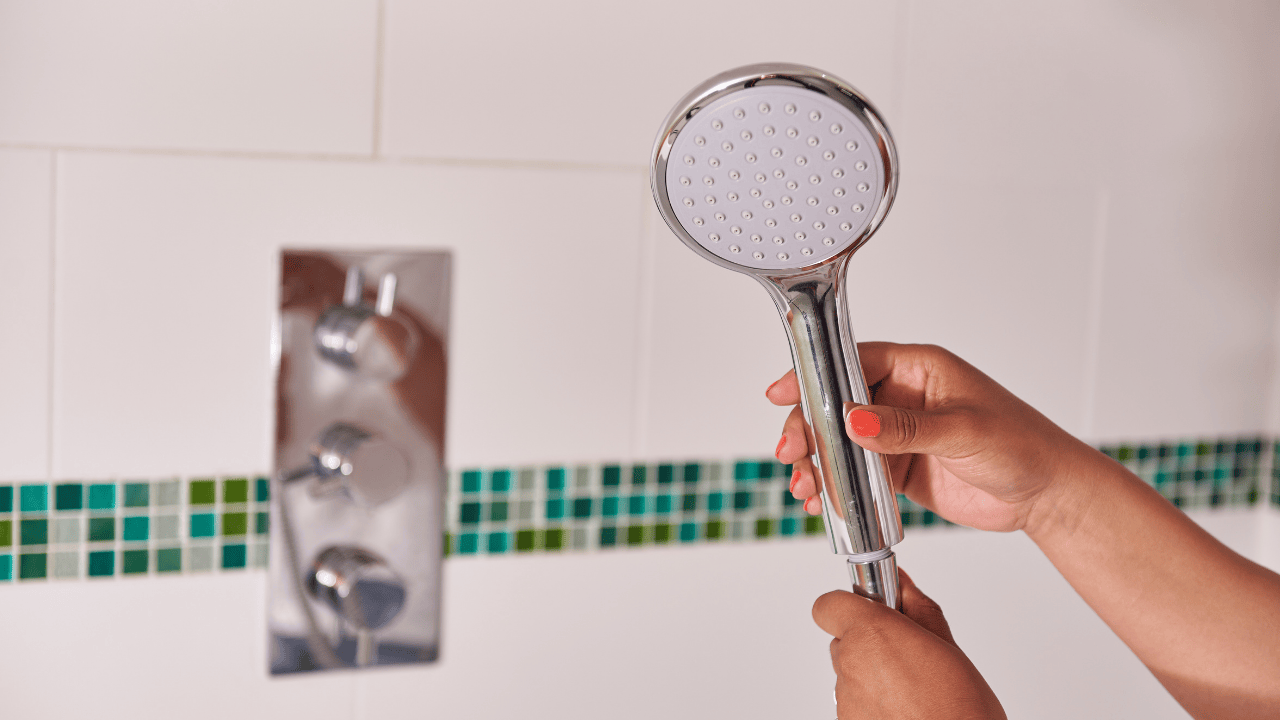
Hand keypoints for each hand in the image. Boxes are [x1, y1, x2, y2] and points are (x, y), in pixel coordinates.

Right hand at [768, 342, 1093, 533]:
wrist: (1046, 496)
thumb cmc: (1022, 446)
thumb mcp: (963, 431)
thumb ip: (906, 427)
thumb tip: (854, 419)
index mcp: (918, 369)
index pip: (852, 362)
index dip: (813, 375)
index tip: (782, 392)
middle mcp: (902, 397)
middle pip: (836, 403)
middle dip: (808, 428)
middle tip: (791, 452)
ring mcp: (897, 434)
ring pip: (839, 441)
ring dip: (816, 461)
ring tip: (804, 485)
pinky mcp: (897, 468)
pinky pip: (854, 473)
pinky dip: (833, 486)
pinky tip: (821, 501)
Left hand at [815, 570, 1004, 718]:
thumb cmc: (960, 710)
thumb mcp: (948, 646)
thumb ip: (917, 608)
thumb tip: (902, 583)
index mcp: (871, 633)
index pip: (829, 605)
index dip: (850, 604)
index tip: (873, 608)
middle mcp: (850, 664)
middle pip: (844, 639)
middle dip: (870, 641)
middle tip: (905, 653)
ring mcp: (845, 698)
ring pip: (850, 673)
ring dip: (873, 675)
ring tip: (912, 689)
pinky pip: (854, 702)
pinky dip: (873, 703)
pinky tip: (904, 709)